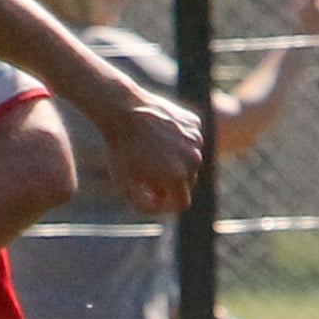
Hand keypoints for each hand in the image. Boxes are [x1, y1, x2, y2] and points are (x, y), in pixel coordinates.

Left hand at [102, 90, 203, 214]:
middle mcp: (193, 159)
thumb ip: (142, 205)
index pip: (181, 203)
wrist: (123, 109)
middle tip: (146, 176)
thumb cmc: (121, 150)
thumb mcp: (125, 185)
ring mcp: (196, 139)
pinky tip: (158, 136)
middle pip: (187, 182)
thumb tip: (158, 208)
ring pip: (189, 160)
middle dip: (170, 183)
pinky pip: (190, 141)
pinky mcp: (195, 123)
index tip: (150, 198)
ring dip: (174, 162)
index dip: (165, 205)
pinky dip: (178, 142)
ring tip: (150, 153)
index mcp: (179, 177)